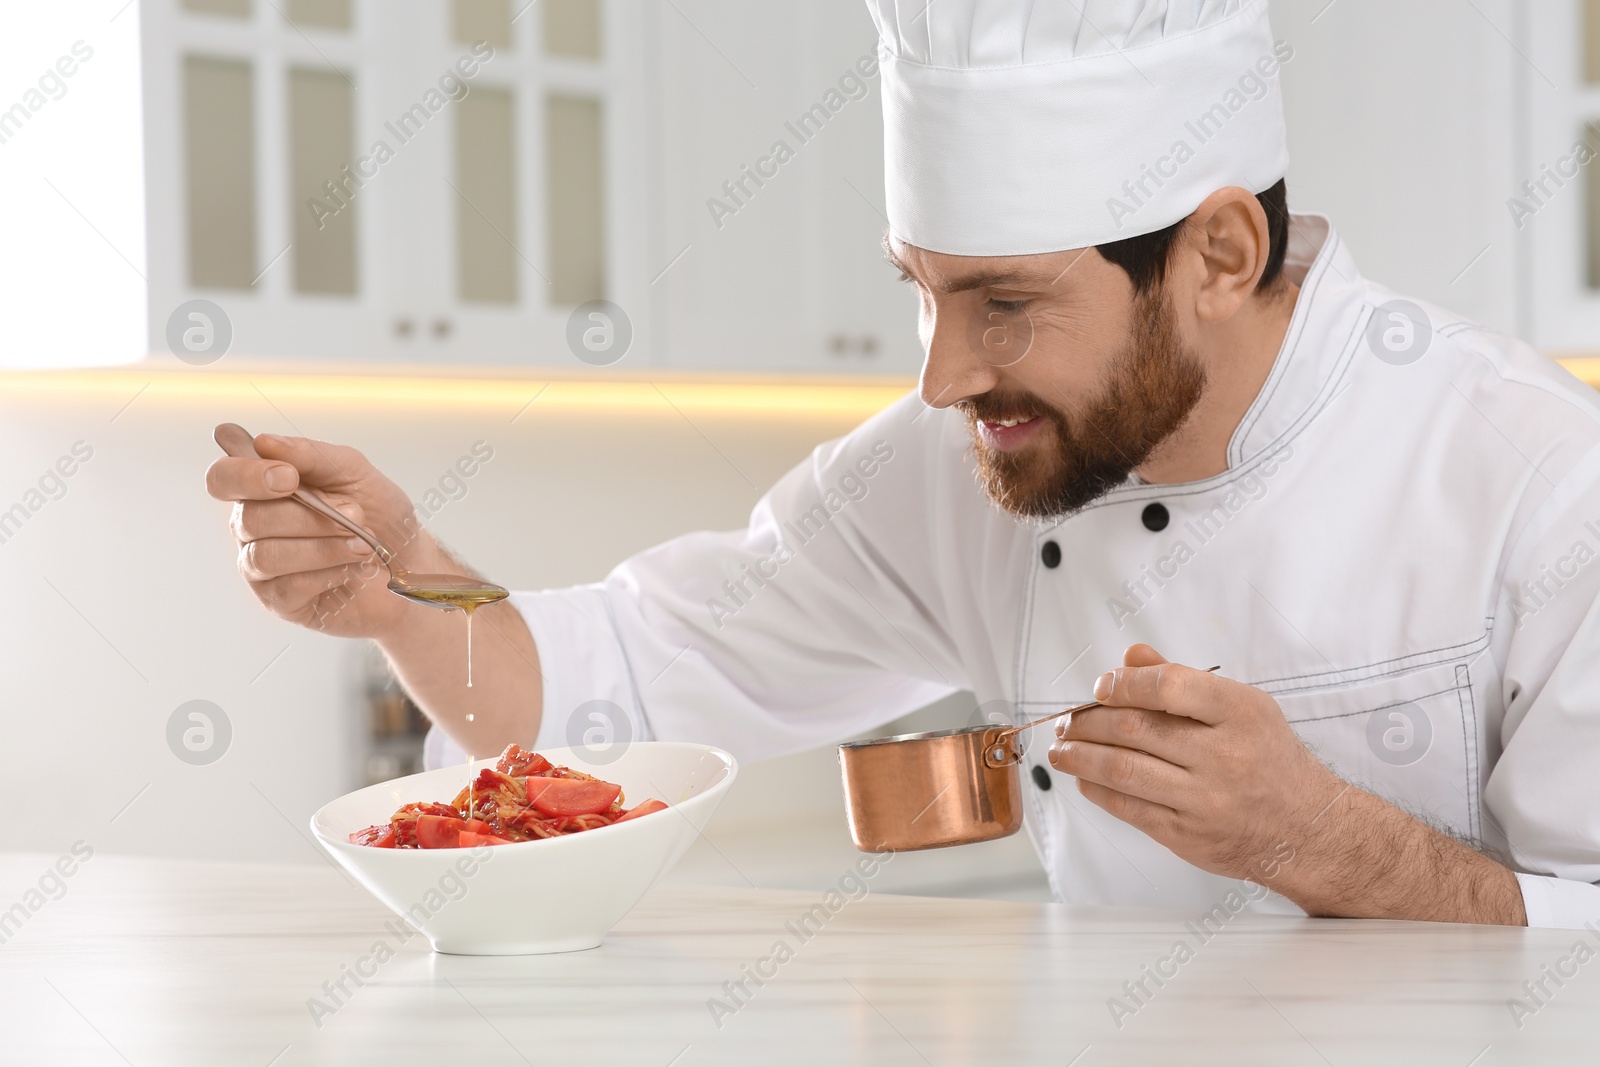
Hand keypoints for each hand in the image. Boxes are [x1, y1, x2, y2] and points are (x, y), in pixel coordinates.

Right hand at [205, 432, 429, 637]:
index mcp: (262, 489)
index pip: (223, 478)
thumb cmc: (379, 515)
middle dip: (309, 516)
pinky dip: (325, 574)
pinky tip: (348, 570)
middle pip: (249, 518)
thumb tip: (265, 442)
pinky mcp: (280, 601)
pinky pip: (287, 587)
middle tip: (355, 516)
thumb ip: (312, 455)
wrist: (411, 564)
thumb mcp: (355, 473)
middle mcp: (252, 527)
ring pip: (267, 555)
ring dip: (321, 547)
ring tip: (361, 545)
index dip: (246, 476)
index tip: (289, 478)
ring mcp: (262, 567)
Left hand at [1047, 644, 1342, 882]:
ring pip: (1123, 771)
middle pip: (1136, 730)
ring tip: (1061, 748)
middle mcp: (1224, 757)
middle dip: (1088, 722)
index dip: (1124, 683)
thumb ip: (1182, 681)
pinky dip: (1098, 790)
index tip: (1100, 686)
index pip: (1169, 686)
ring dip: (1080, 757)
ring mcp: (1205, 800)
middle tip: (1067, 720)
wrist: (1307, 830)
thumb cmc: (1268, 760)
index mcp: (1240, 713)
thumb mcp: (1242, 708)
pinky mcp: (1188, 835)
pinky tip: (1084, 778)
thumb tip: (1131, 658)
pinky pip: (1129, 808)